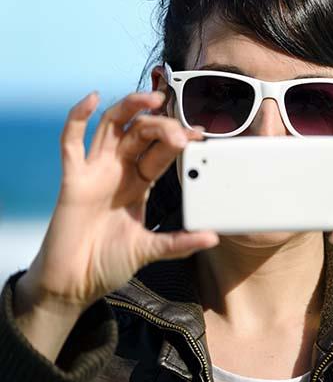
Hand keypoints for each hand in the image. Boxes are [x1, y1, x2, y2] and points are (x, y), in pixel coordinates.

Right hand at [18, 89, 217, 312]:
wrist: (74, 283)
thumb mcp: (151, 249)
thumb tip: (212, 237)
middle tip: (182, 132)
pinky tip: (92, 99)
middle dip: (163, 127)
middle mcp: (118, 171)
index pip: (162, 151)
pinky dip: (78, 117)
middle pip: (142, 134)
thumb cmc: (108, 262)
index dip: (179, 139)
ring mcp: (94, 172)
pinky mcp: (72, 179)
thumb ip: (180, 242)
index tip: (200, 134)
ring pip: (113, 127)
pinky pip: (71, 142)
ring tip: (153, 98)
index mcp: (139, 183)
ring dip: (131, 108)